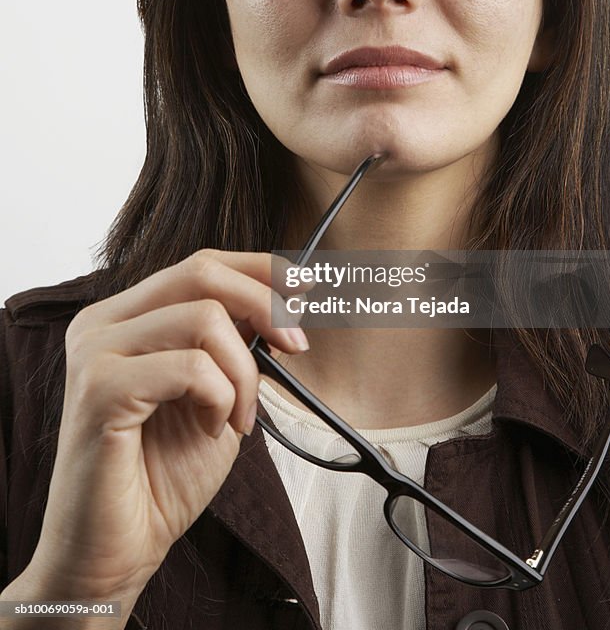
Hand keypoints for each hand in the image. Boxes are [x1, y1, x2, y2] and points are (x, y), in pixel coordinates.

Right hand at [27, 250, 307, 601]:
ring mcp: (95, 351)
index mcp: (124, 317)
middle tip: (297, 342)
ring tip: (237, 419)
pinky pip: (190, 367)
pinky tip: (211, 430)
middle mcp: (101, 323)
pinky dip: (220, 398)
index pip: (199, 265)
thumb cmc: (160, 477)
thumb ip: (234, 346)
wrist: (117, 552)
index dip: (258, 269)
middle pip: (201, 273)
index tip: (305, 286)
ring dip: (242, 373)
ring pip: (205, 319)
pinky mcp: (98, 388)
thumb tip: (282, 303)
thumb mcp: (215, 395)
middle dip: (265, 303)